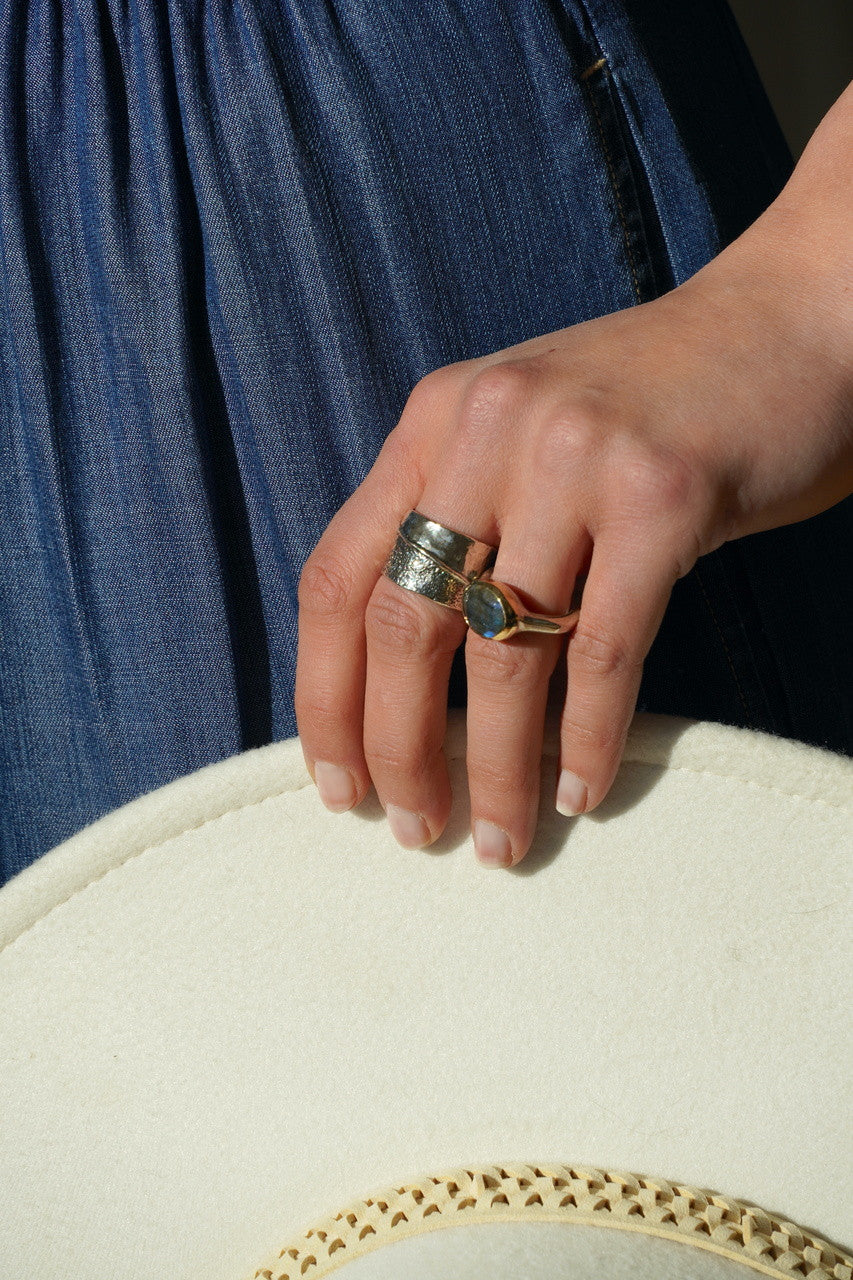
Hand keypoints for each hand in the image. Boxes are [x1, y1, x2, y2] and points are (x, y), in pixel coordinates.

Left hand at [295, 180, 851, 866]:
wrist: (788, 325)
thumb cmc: (650, 406)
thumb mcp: (524, 435)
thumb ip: (460, 519)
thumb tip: (404, 682)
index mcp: (435, 421)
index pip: (335, 577)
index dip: (321, 697)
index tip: (339, 783)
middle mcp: (488, 428)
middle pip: (402, 623)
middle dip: (398, 750)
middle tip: (414, 830)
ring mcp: (575, 457)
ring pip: (501, 653)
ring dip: (494, 769)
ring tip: (497, 838)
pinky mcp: (662, 495)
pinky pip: (603, 652)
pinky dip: (584, 739)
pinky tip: (579, 790)